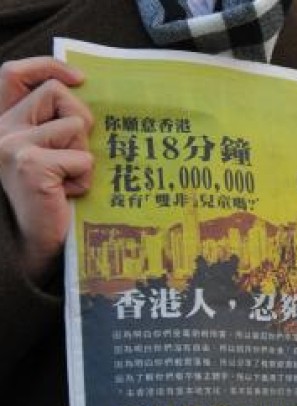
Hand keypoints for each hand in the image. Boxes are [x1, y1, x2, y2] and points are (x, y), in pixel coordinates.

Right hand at [0, 59, 93, 283]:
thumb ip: (54, 123)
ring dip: (84, 154)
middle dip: (81, 119)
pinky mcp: (30, 165)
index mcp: (2, 123)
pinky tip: (67, 195)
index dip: (48, 66)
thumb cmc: (52, 199)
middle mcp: (0, 129)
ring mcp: (11, 145)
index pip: (14, 73)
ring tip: (67, 180)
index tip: (80, 78)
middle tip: (75, 154)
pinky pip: (83, 157)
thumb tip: (85, 90)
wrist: (38, 245)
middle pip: (57, 93)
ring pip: (76, 124)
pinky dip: (85, 178)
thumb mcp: (50, 152)